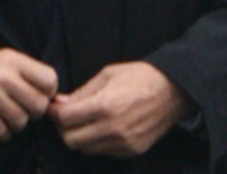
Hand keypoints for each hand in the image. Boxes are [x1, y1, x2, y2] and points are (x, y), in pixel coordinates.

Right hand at [0, 49, 57, 141]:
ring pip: (22, 121)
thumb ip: (26, 73)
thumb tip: (54, 97)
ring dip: (16, 124)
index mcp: (12, 60)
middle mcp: (3, 76)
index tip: (39, 96)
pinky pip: (3, 133)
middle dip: (33, 113)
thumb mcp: (1, 59)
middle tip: (23, 110)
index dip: (48, 93)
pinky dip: (2, 133)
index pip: (50, 79)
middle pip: (39, 105)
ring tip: (5, 116)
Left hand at [48, 61, 194, 156]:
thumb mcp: (108, 75)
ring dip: (80, 136)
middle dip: (63, 128)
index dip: (53, 113)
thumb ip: (82, 92)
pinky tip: (102, 128)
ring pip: (85, 149)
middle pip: (71, 140)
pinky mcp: (132, 151)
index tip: (52, 107)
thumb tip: (60, 103)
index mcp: (105, 105)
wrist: (174, 91)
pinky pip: (103, 152)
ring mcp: (123, 143)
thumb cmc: (141, 77)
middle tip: (66, 116)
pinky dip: (96, 142)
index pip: (65, 119)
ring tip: (85, 121)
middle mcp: (113, 128)